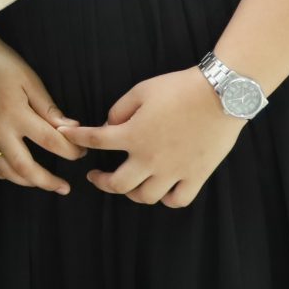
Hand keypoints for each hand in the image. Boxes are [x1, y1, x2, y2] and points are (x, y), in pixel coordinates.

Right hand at [0, 25, 77, 194]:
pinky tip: (13, 173)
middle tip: (64, 188)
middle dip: (47, 181)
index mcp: (16, 114)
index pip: (49, 141)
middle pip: (25, 166)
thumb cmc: (4, 65)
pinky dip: (1, 173)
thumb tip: (71, 129)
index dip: (69, 151)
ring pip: (4, 171)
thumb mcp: (31, 82)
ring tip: (42, 183)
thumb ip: (50, 109)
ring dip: (25, 181)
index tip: (81, 153)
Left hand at [65, 67, 246, 206]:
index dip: (77, 138)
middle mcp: (151, 159)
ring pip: (146, 197)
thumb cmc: (179, 88)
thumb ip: (119, 110)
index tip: (66, 137)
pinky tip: (162, 190)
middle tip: (96, 176)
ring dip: (132, 192)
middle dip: (102, 182)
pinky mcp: (196, 176)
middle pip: (118, 184)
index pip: (95, 141)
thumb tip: (108, 126)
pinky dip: (166, 199)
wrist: (221, 95)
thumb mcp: (141, 90)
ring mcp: (174, 171)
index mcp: (133, 135)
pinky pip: (177, 200)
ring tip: (129, 183)